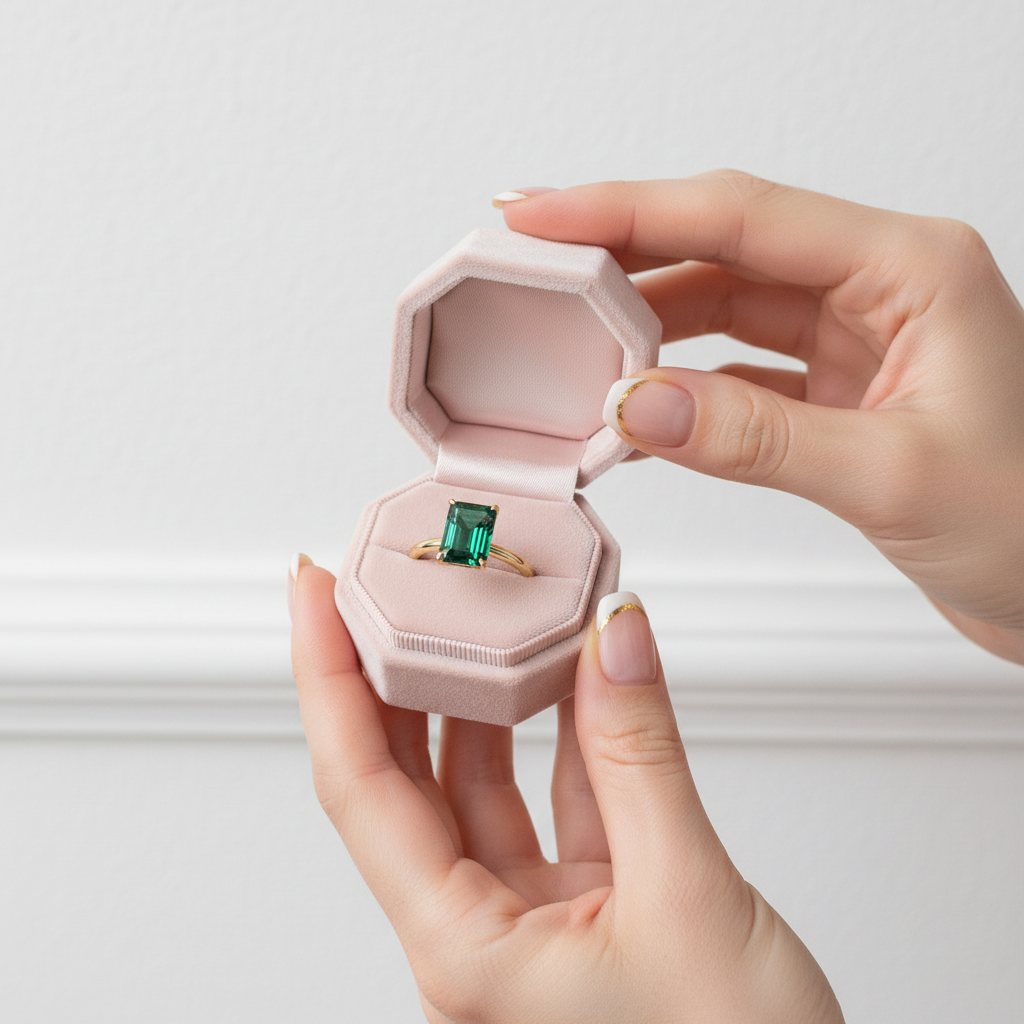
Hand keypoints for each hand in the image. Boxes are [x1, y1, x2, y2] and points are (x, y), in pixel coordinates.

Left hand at [291, 560, 844, 1022]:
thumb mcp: (686, 897)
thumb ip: (642, 755)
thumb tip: (613, 638)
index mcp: (466, 952)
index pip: (361, 788)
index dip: (329, 678)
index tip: (319, 596)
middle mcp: (480, 935)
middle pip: (404, 778)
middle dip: (390, 673)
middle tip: (388, 585)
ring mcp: (531, 918)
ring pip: (480, 781)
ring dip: (483, 694)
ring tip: (481, 612)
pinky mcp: (585, 905)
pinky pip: (555, 796)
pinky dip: (564, 730)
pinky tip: (567, 673)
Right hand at [497, 174, 1023, 663]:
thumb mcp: (893, 477)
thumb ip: (754, 438)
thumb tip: (636, 405)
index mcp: (912, 268)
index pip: (741, 215)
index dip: (627, 210)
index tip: (541, 216)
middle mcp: (880, 287)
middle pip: (721, 246)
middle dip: (621, 252)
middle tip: (533, 264)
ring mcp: (856, 338)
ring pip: (723, 306)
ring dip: (644, 325)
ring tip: (570, 342)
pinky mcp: (838, 390)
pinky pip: (736, 369)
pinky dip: (678, 385)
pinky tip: (633, 403)